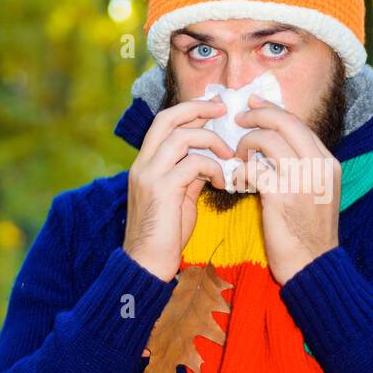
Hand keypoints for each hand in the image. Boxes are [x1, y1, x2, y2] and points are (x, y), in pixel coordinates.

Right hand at [123, 96, 232, 281]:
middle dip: (198, 108)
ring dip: (211, 140)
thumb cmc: (166, 235)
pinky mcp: (161, 189)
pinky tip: (223, 183)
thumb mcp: (180, 197)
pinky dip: (213, 168)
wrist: (147, 264)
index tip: (215, 107)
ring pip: (181, 137)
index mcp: (145, 163)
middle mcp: (143, 164)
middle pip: (167, 118)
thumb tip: (210, 159)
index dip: (190, 110)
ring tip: (229, 155)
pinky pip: (193, 164)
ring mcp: (149, 175)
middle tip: (223, 109)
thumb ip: (190, 175)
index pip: (164, 122)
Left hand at [231, 93, 340, 285]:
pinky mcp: (281, 196)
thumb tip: (275, 145)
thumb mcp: (317, 193)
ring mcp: (302, 180)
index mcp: (328, 162)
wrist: (312, 266)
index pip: (298, 124)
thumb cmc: (309, 233)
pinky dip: (240, 170)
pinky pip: (253, 168)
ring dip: (246, 143)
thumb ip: (302, 167)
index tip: (254, 104)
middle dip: (257, 115)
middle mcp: (319, 166)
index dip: (272, 111)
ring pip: (267, 140)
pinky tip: (236, 179)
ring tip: (237, 156)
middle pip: (284, 122)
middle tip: (238, 118)